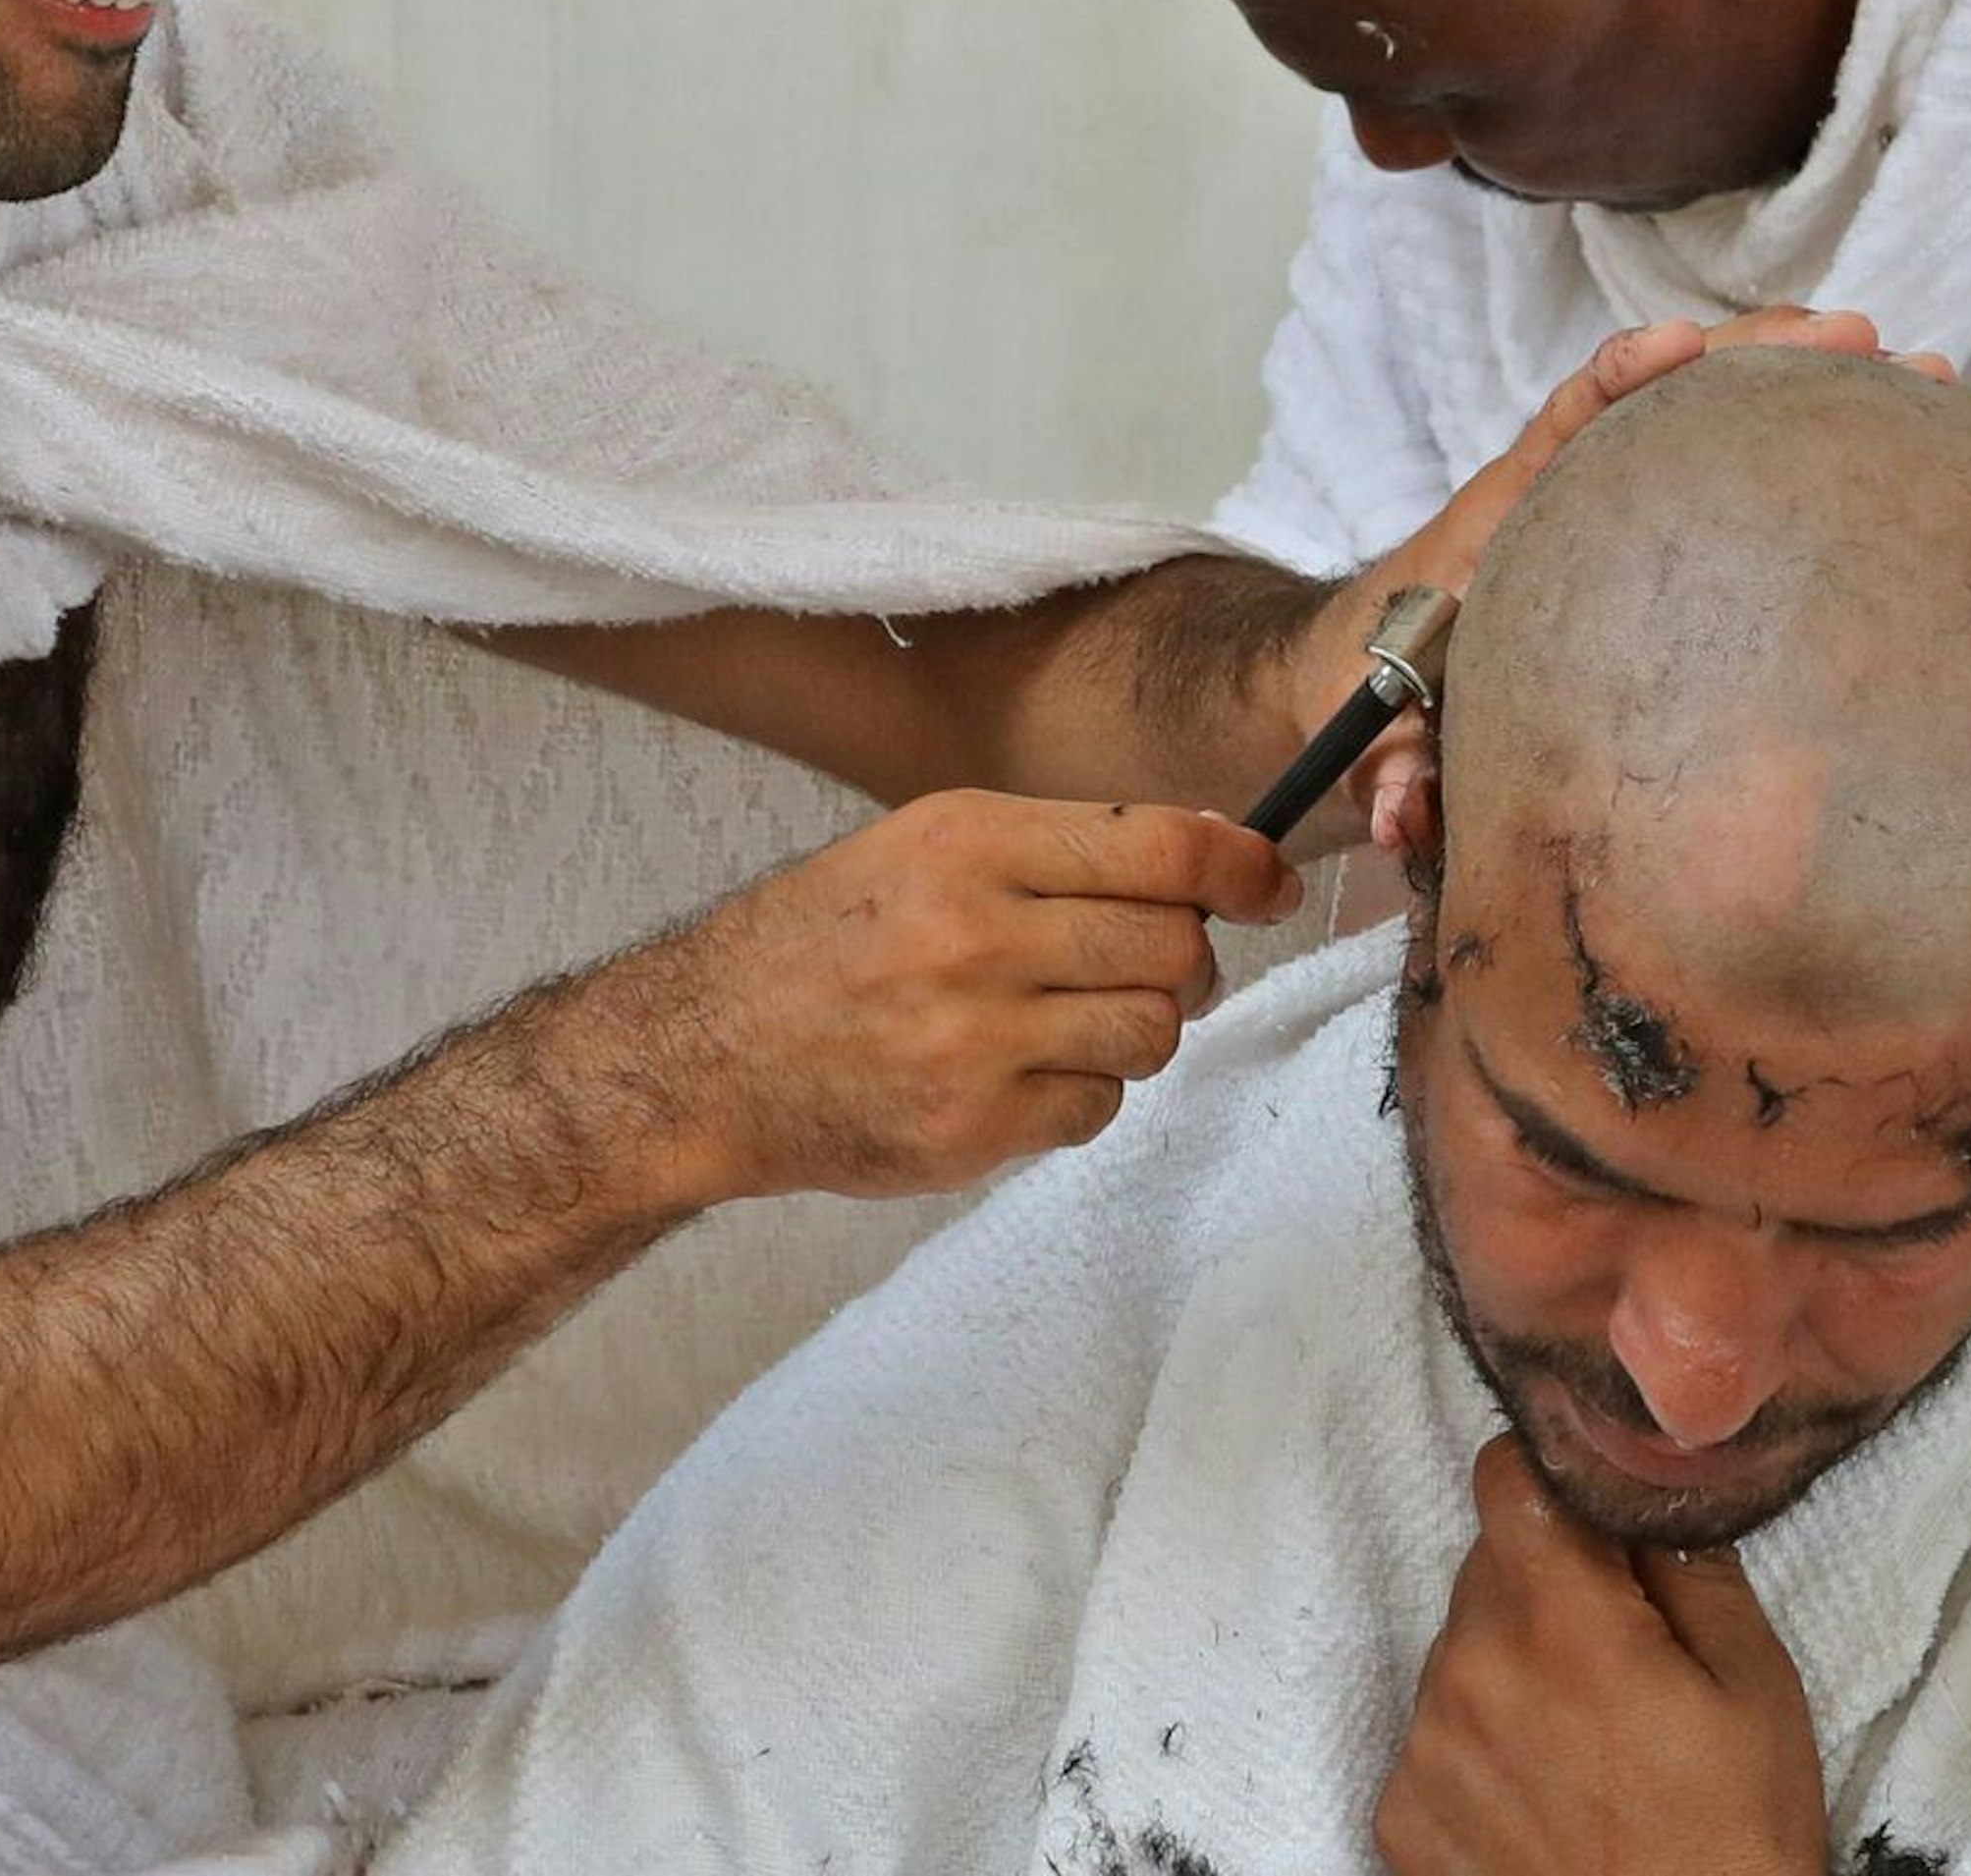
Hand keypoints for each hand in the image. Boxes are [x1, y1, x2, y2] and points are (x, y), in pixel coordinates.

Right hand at [603, 792, 1287, 1204]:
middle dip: (1182, 956)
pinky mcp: (975, 1127)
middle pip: (1175, 945)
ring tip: (1066, 1019)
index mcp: (968, 842)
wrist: (704, 1054)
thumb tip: (1211, 859)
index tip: (1266, 882)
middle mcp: (977, 933)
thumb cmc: (823, 941)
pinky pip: (1101, 1109)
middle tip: (1139, 962)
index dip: (1241, 865)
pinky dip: (1082, 1093)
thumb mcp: (920, 849)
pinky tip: (1018, 1072)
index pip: (1162, 846)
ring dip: (1134, 1028)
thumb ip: (1057, 851)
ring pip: (1152, 1032)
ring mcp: (977, 1039)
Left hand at [1311, 309, 1930, 854]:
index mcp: (1500, 532)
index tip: (1682, 346)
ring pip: (1710, 427)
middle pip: (1665, 401)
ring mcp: (1606, 512)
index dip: (1619, 380)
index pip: (1562, 429)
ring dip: (1804, 391)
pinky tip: (1885, 446)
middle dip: (1763, 360)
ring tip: (1915, 374)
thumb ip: (1395, 774)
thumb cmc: (1373, 707)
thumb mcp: (1379, 744)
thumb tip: (1410, 814)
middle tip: (1868, 342)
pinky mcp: (1645, 544)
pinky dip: (1796, 450)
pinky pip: (1723, 478)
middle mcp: (1562, 501)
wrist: (1356, 690)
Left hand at [1373, 1437, 1828, 1875]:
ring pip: (1460, 1649)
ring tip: (1587, 1746)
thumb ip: (1688, 1564)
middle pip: (1487, 1568)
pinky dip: (1478, 1746)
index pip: (1502, 1478)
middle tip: (1619, 1660)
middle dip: (1547, 1589)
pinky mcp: (1400, 1811)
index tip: (1588, 1517)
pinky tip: (1543, 1795)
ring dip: (1510, 1669)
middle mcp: (1467, 1669)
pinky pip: (1432, 1733)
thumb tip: (1638, 1489)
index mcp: (1558, 1624)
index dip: (1546, 1480)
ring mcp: (1423, 1745)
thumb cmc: (1736, 1841)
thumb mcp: (1756, 1688)